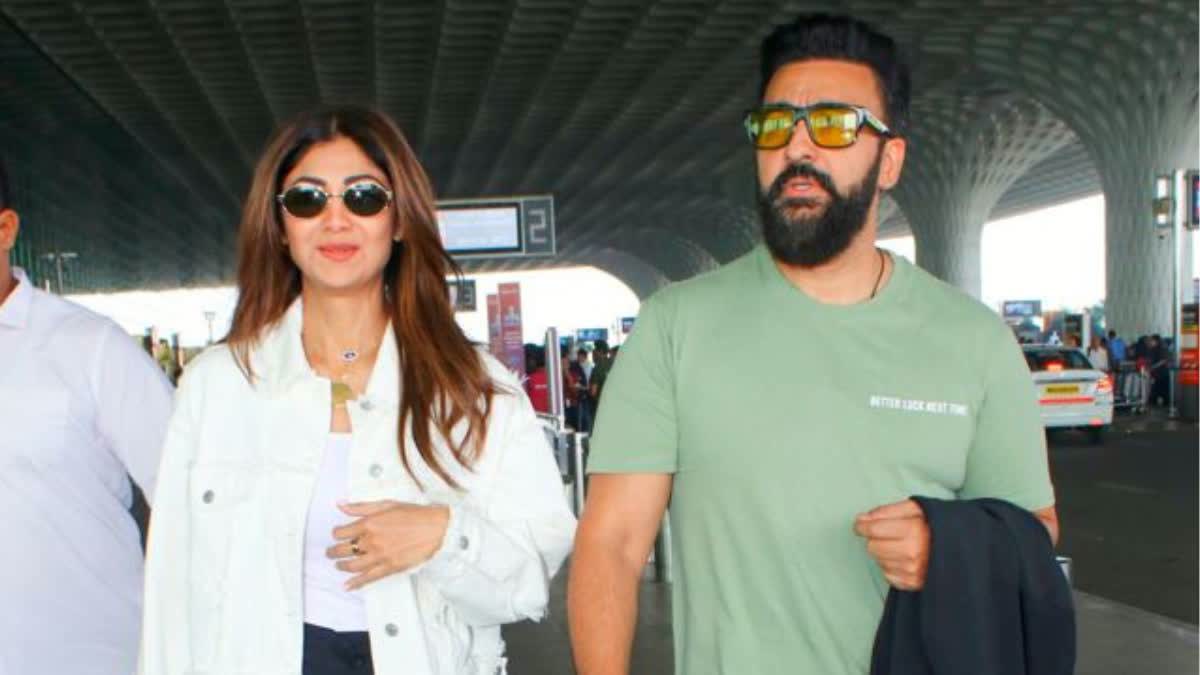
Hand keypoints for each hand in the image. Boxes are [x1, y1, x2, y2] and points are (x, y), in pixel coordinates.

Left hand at [328, 501, 450, 589]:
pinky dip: (355, 583)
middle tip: (330, 552)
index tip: (337, 534)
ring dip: (341, 566)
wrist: (436, 528)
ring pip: (352, 565)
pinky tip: (348, 585)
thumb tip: (342, 505)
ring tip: (339, 565)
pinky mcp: (389, 567)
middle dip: (333, 552)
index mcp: (369, 523)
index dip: (336, 533)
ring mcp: (379, 556)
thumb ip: (361, 506)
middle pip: (342, 550)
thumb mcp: (386, 504)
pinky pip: (368, 578)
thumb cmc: (415, 515)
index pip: (341, 532)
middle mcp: (371, 541)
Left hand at [853, 499, 929, 590]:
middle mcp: (911, 553)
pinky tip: (904, 559)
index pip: (872, 530)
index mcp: (912, 531)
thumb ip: (886, 511)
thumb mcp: (914, 509)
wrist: (959, 547)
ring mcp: (912, 571)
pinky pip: (886, 574)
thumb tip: (861, 519)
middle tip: (890, 534)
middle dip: (876, 539)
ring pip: (878, 561)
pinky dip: (891, 566)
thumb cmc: (933, 525)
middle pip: (872, 547)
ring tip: (902, 546)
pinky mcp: (912, 584)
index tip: (860, 524)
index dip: (861, 526)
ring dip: (884, 553)